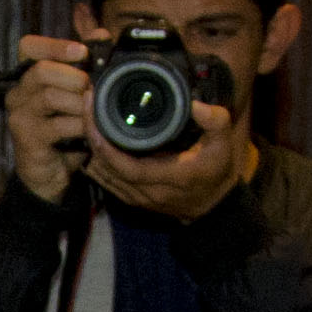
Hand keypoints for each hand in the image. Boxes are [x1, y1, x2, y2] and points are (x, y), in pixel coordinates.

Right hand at [0, 33, 96, 203]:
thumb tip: (102, 34)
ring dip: (78, 103)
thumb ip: (86, 63)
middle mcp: (17, 92)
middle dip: (73, 76)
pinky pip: (56, 126)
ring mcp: (19, 116)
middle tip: (91, 87)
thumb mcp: (76, 93)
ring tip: (93, 111)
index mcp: (27, 75)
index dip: (55, 45)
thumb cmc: (65, 129)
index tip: (82, 52)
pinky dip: (79, 125)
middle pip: (40, 70)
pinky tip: (88, 130)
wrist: (51, 173)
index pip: (28, 46)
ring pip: (49, 97)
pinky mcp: (27, 139)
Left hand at [84, 82, 254, 220]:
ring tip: (88, 116)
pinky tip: (92, 140)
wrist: (214, 207)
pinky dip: (96, 161)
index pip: (127, 167)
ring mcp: (139, 198)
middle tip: (87, 106)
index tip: (96, 117)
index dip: (106, 146)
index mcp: (170, 177)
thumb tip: (196, 105)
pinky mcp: (133, 199)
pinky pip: (106, 181)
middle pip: (108, 169)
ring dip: (92, 149)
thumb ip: (216, 122)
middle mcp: (150, 192)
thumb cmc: (217, 172)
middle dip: (92, 138)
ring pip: (103, 176)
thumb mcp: (224, 145)